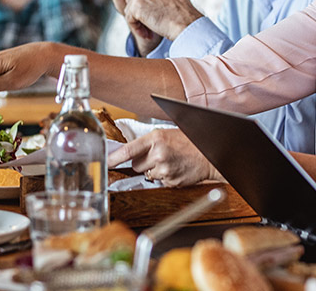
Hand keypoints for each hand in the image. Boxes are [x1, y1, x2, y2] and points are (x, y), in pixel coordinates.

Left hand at [107, 128, 221, 187]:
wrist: (210, 153)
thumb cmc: (189, 141)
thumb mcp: (167, 134)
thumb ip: (148, 142)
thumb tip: (130, 152)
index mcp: (156, 138)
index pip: (128, 150)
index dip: (114, 158)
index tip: (106, 163)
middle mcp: (158, 154)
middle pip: (135, 165)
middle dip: (142, 163)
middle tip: (157, 156)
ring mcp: (165, 169)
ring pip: (147, 174)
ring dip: (154, 171)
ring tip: (169, 162)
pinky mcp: (170, 181)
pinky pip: (159, 182)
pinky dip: (164, 178)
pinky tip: (175, 169)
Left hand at [123, 0, 202, 42]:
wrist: (186, 24)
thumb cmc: (183, 14)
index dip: (146, 3)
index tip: (156, 13)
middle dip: (139, 11)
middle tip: (151, 23)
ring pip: (129, 6)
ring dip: (137, 19)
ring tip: (149, 30)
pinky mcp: (136, 4)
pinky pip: (129, 17)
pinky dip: (136, 28)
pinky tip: (147, 34)